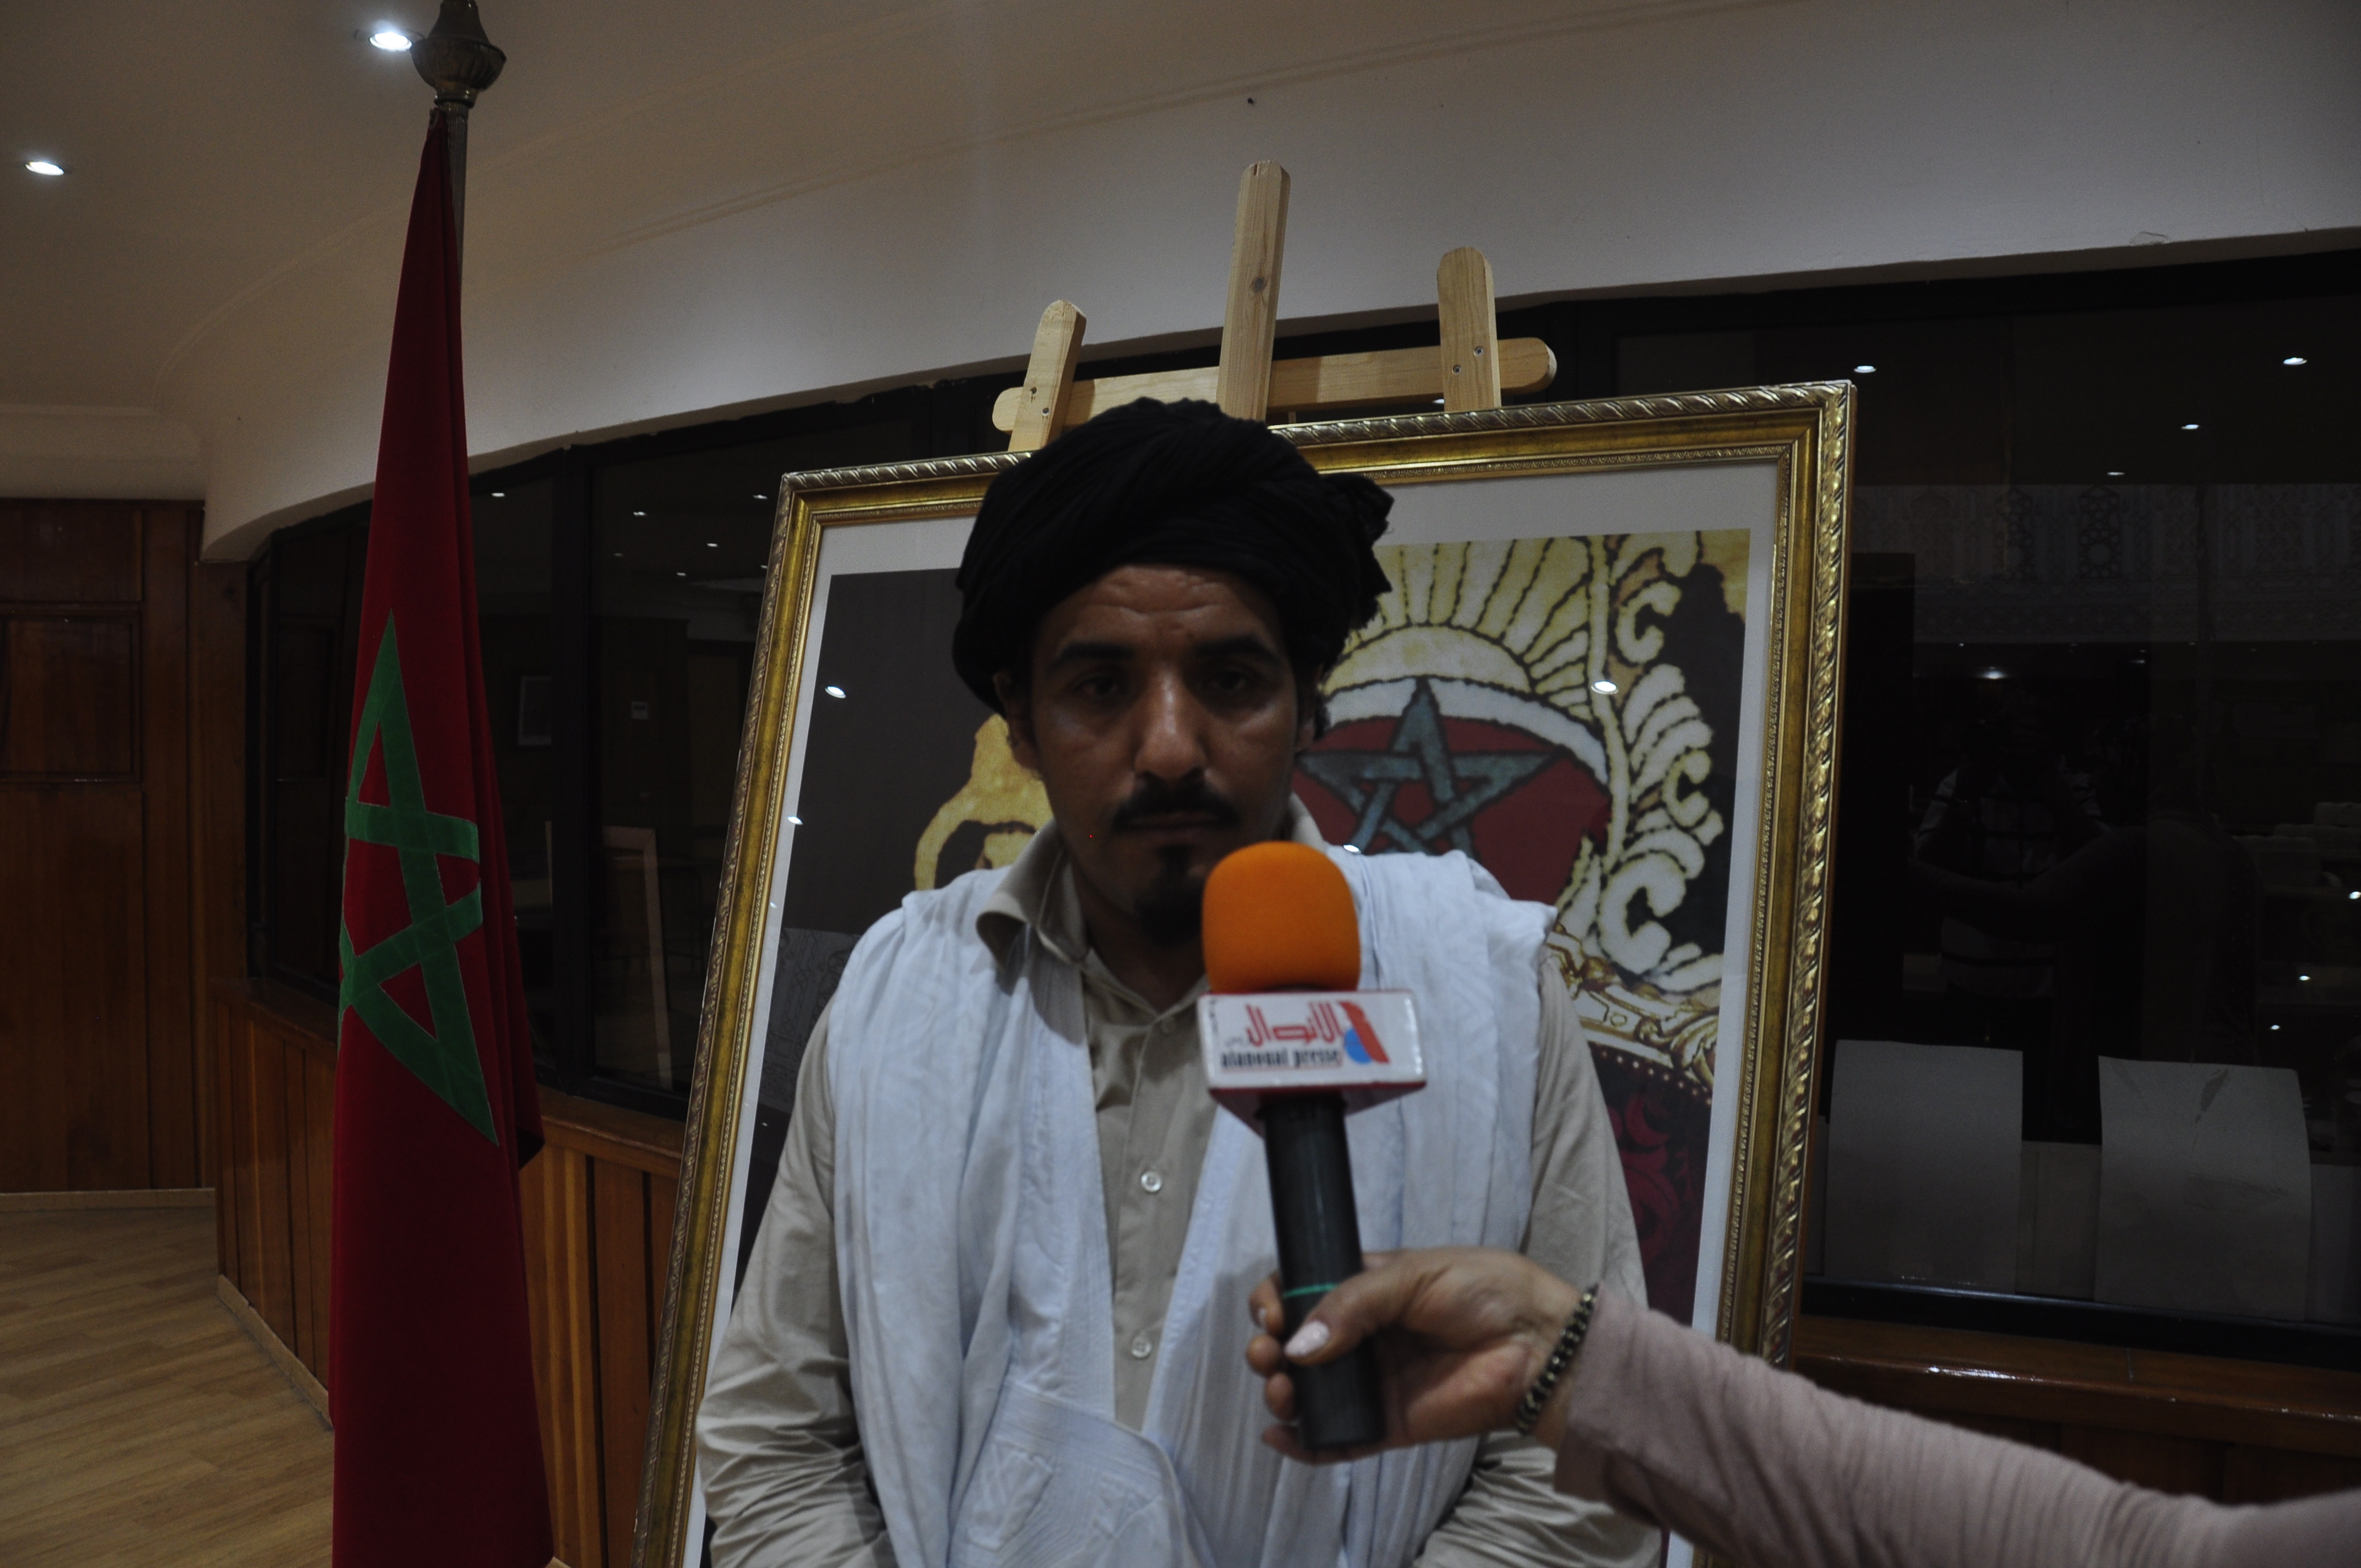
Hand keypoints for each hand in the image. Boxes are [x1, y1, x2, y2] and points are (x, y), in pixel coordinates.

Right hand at [1246, 1247, 1585, 1462]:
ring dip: (1281, 1393)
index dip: (1277, 1300)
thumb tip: (1299, 1345)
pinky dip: (1303, 1444)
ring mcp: (1372, 1383)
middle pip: (1295, 1346)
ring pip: (1309, 1394)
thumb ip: (1353, 1304)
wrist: (1538, 1344)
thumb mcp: (1415, 1275)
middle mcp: (1362, 1337)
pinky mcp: (1387, 1425)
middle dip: (1268, 1349)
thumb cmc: (1484, 1292)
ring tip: (1281, 1388)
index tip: (1272, 1310)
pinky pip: (1337, 1441)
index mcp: (1366, 1290)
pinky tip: (1281, 1435)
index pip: (1302, 1292)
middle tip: (1268, 1353)